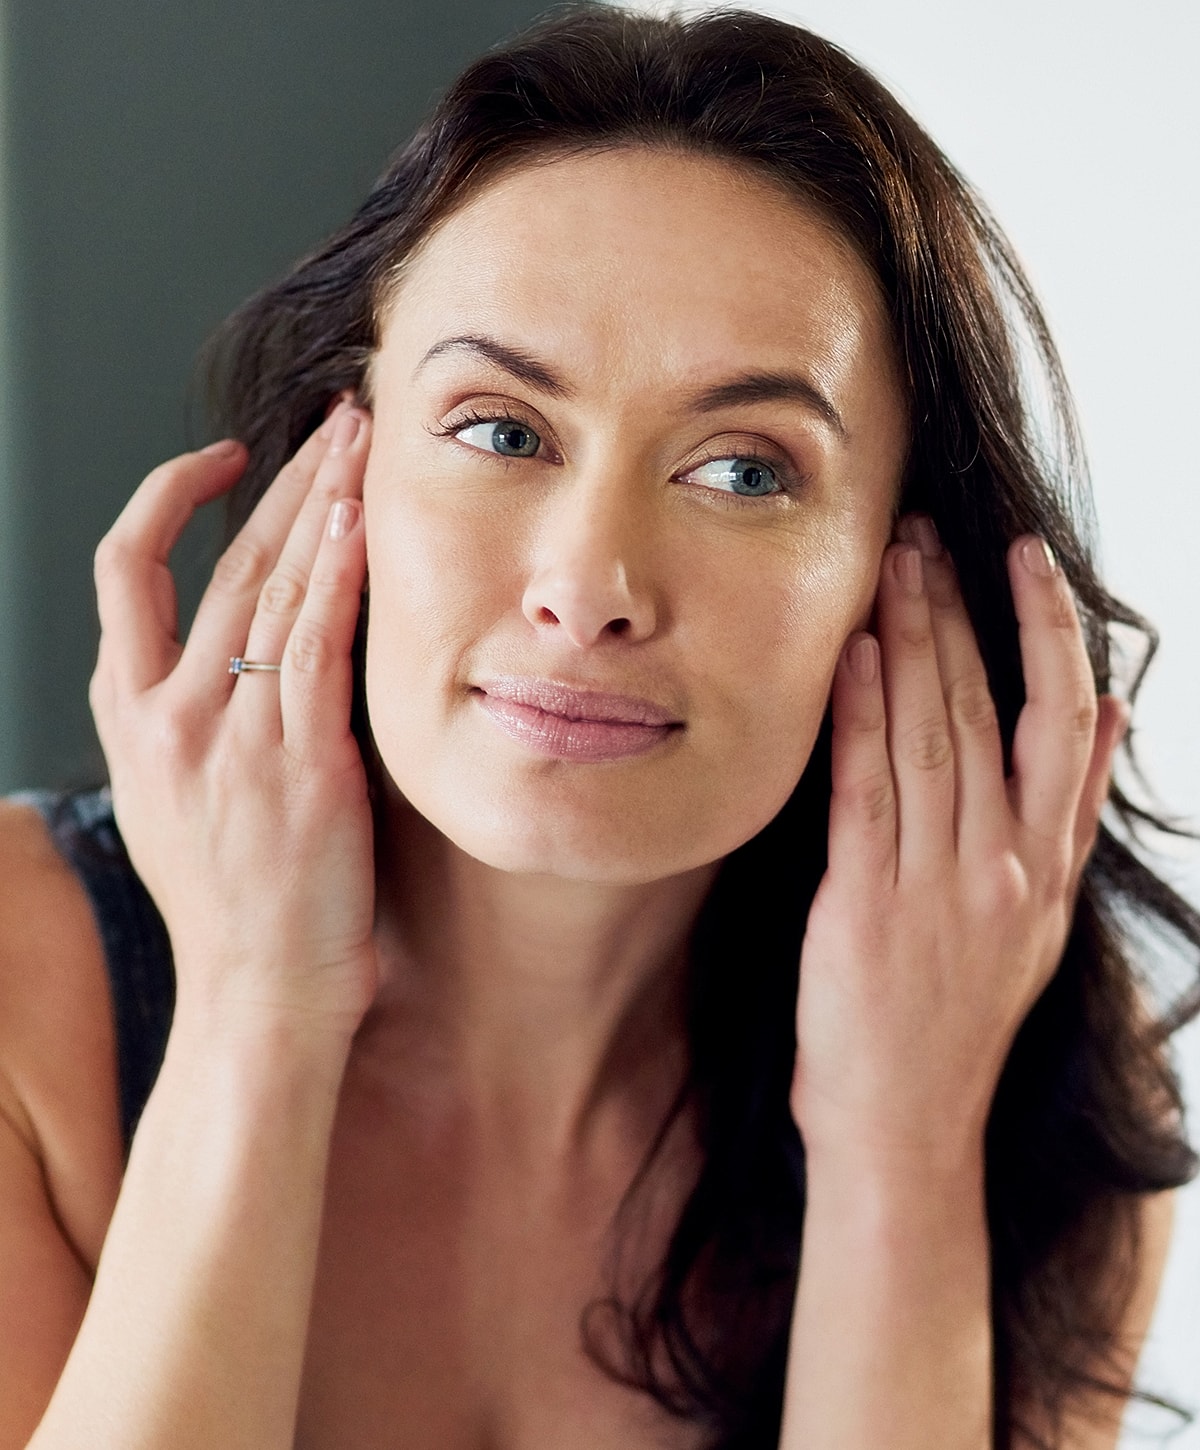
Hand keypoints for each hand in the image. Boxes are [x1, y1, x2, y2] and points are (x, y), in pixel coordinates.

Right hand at [89, 403, 376, 1039]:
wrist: (257, 997)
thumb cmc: (234, 908)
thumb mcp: (177, 802)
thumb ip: (193, 721)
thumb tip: (239, 656)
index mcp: (131, 718)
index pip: (127, 572)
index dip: (169, 498)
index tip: (227, 459)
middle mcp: (168, 715)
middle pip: (222, 561)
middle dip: (284, 479)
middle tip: (336, 422)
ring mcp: (230, 739)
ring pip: (271, 588)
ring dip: (323, 503)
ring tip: (363, 443)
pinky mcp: (298, 766)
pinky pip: (316, 648)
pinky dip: (337, 578)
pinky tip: (362, 523)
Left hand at [790, 516, 1126, 1170]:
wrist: (905, 1125)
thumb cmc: (958, 1016)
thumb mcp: (1040, 918)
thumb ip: (1070, 816)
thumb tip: (1114, 713)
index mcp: (1046, 865)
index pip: (1064, 721)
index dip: (1048, 631)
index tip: (1025, 560)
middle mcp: (1002, 866)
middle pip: (986, 709)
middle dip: (956, 612)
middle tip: (926, 536)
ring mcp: (937, 885)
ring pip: (929, 734)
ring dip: (908, 642)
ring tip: (891, 566)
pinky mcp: (866, 904)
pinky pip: (867, 790)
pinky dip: (859, 715)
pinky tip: (851, 655)